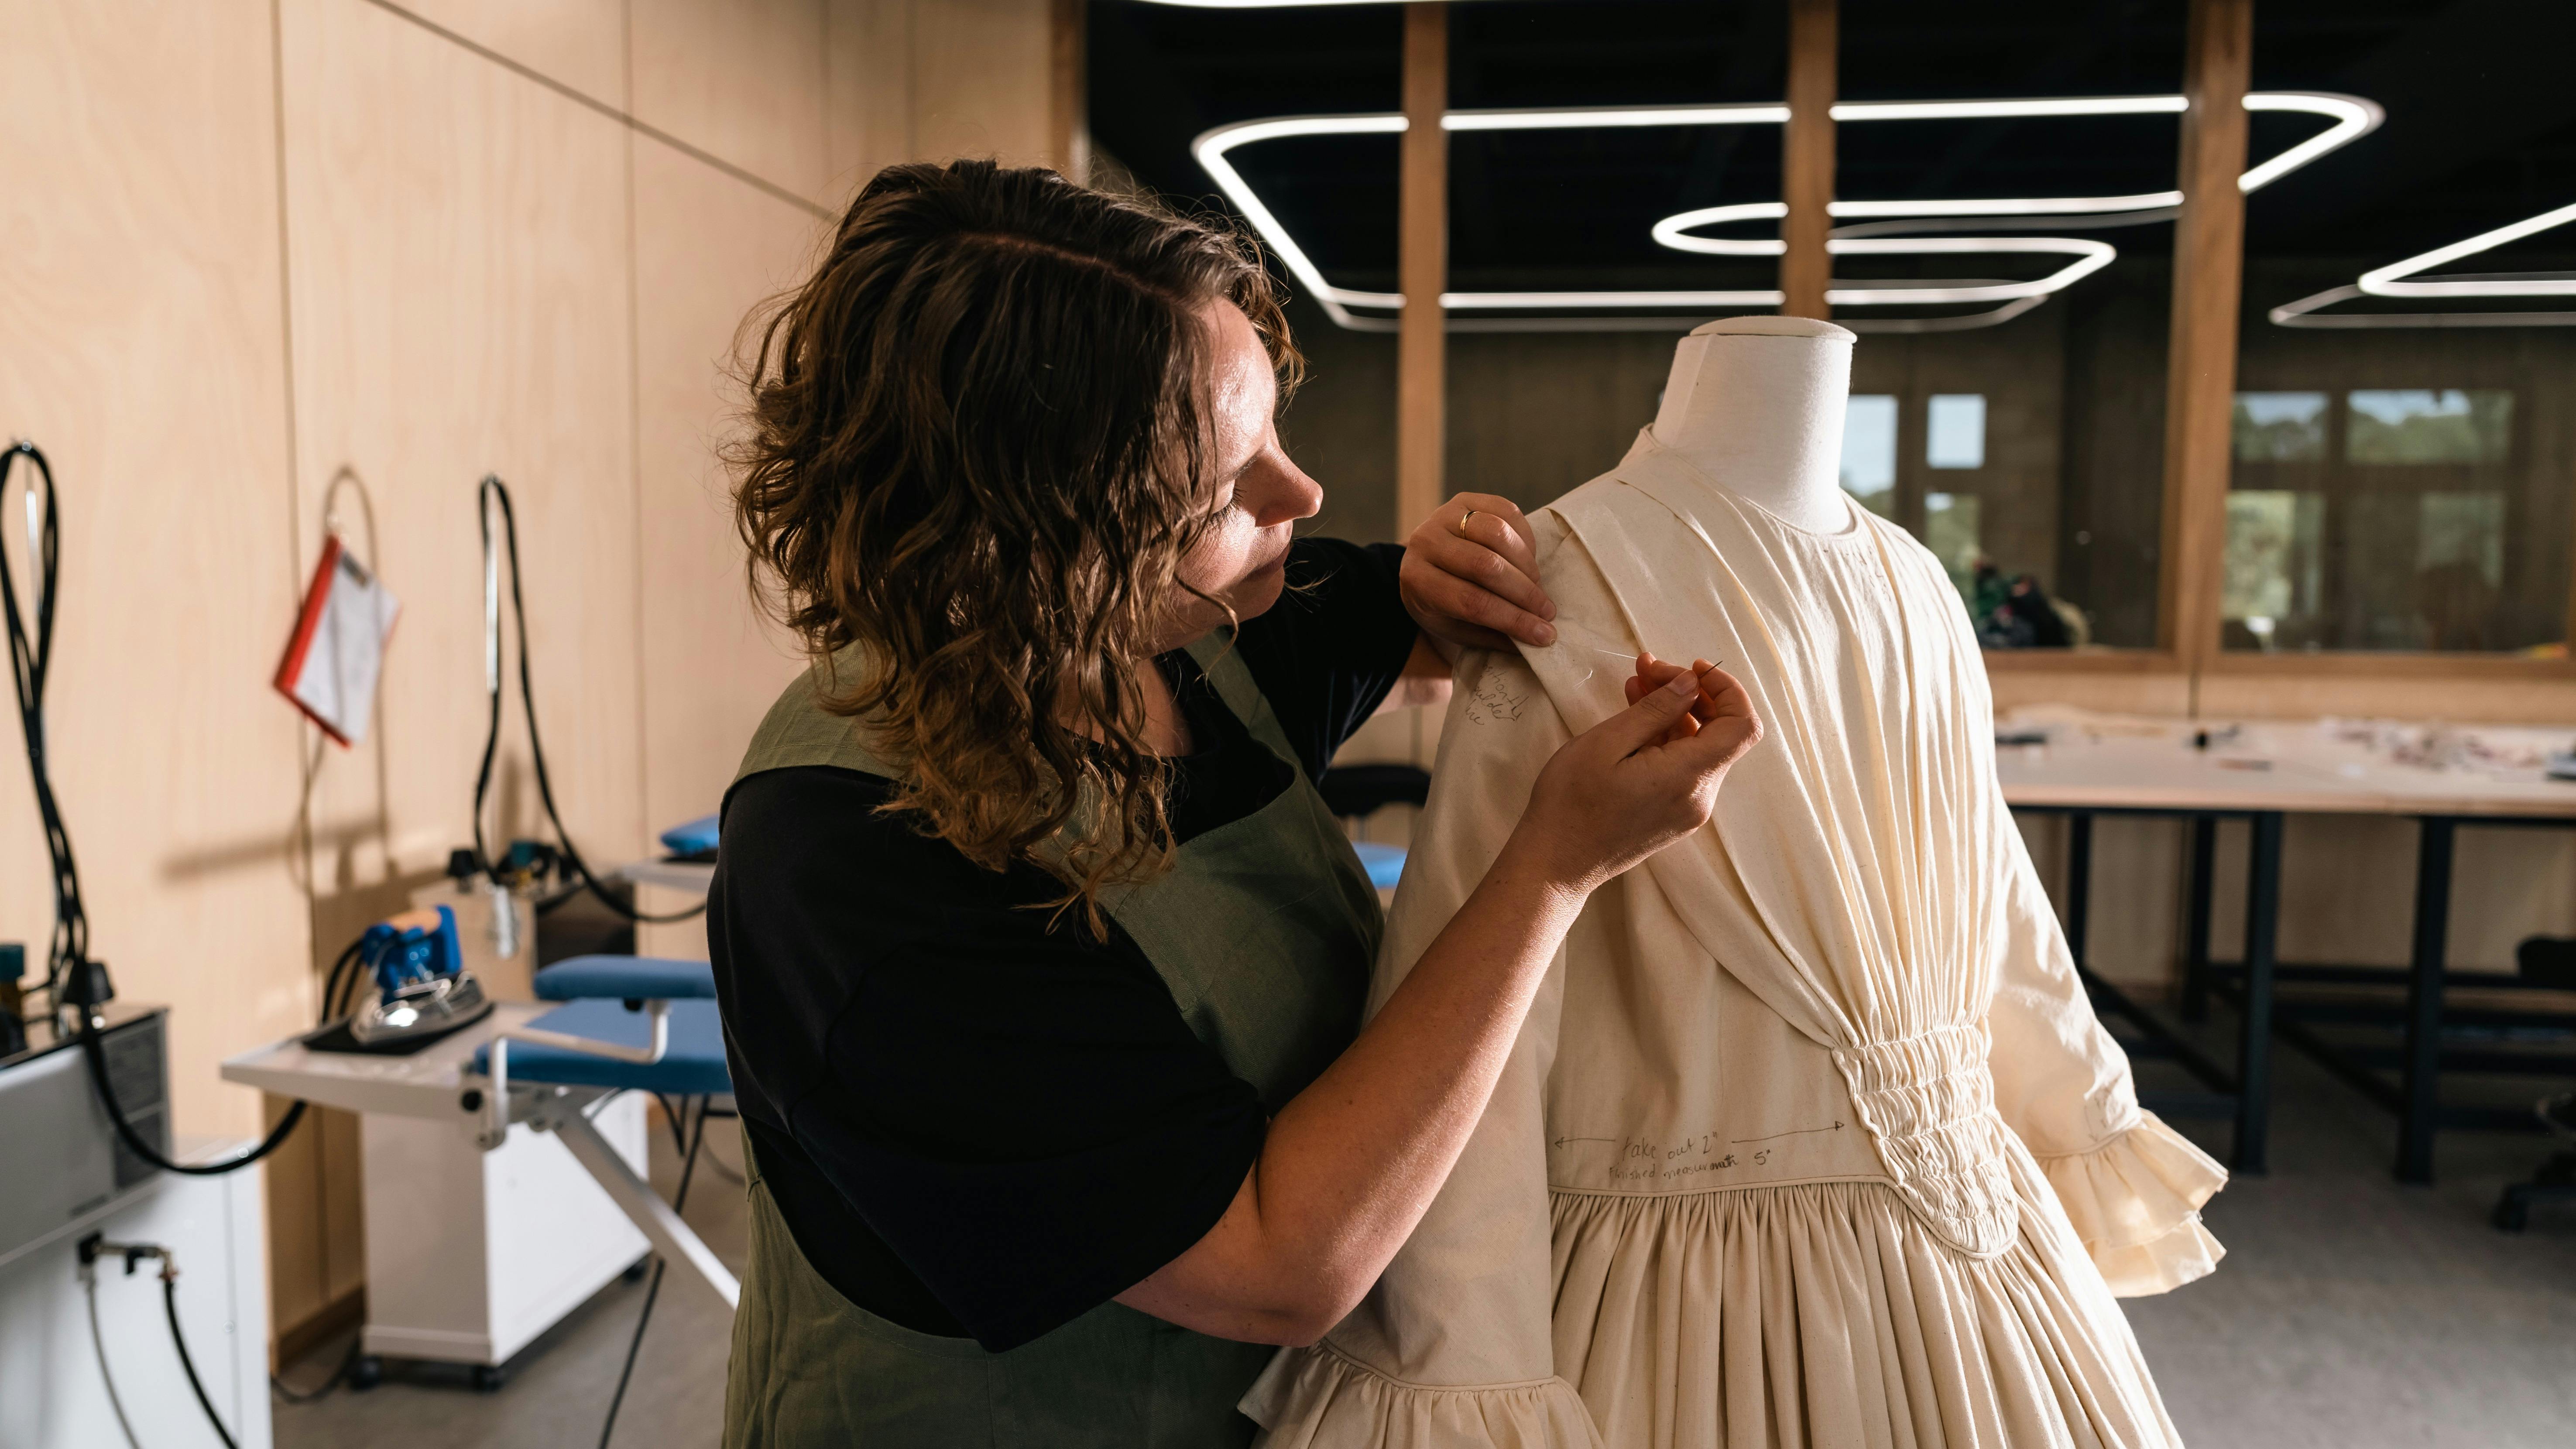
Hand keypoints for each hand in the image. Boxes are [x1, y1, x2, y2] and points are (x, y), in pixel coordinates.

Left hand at [1399, 494, 1556, 651]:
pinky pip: (1506, 512)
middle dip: (1524, 592)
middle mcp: (1425, 543)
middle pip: (1486, 566)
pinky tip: (1528, 560)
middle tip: (1547, 611)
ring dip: (1527, 565)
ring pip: (1498, 534)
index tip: (1544, 634)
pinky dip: (1525, 538)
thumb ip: (1494, 634)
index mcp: (1418, 581)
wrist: (1423, 564)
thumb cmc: (1443, 604)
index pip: (1472, 602)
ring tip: (1536, 586)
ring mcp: (1444, 515)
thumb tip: (1541, 638)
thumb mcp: (1457, 628)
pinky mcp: (1465, 499)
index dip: (1512, 619)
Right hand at [1508, 658, 1760, 895]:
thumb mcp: (1608, 743)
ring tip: (1635, 685)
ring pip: (1698, 747)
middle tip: (1648, 668)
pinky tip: (1635, 719)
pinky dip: (1665, 737)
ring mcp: (1689, 809)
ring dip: (1674, 712)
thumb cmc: (1571, 803)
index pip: (1742, 724)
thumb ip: (1656, 710)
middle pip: (1720, 732)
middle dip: (1691, 692)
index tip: (1691, 669)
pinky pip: (1683, 767)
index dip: (1727, 688)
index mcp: (1688, 776)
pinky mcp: (1674, 816)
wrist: (1555, 863)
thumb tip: (1691, 684)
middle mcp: (1699, 796)